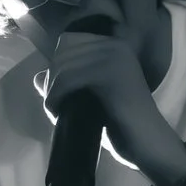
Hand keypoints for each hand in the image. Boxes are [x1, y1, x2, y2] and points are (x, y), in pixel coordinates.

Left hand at [38, 30, 185, 181]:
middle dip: (52, 81)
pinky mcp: (109, 73)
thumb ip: (67, 83)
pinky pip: (68, 80)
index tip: (58, 94)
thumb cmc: (121, 124)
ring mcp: (113, 57)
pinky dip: (56, 98)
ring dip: (52, 93)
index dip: (56, 68)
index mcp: (114, 45)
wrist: (148, 144)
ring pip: (62, 67)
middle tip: (56, 107)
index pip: (68, 42)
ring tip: (58, 113)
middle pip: (63, 53)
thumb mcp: (90, 98)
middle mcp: (115, 45)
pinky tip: (59, 114)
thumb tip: (38, 77)